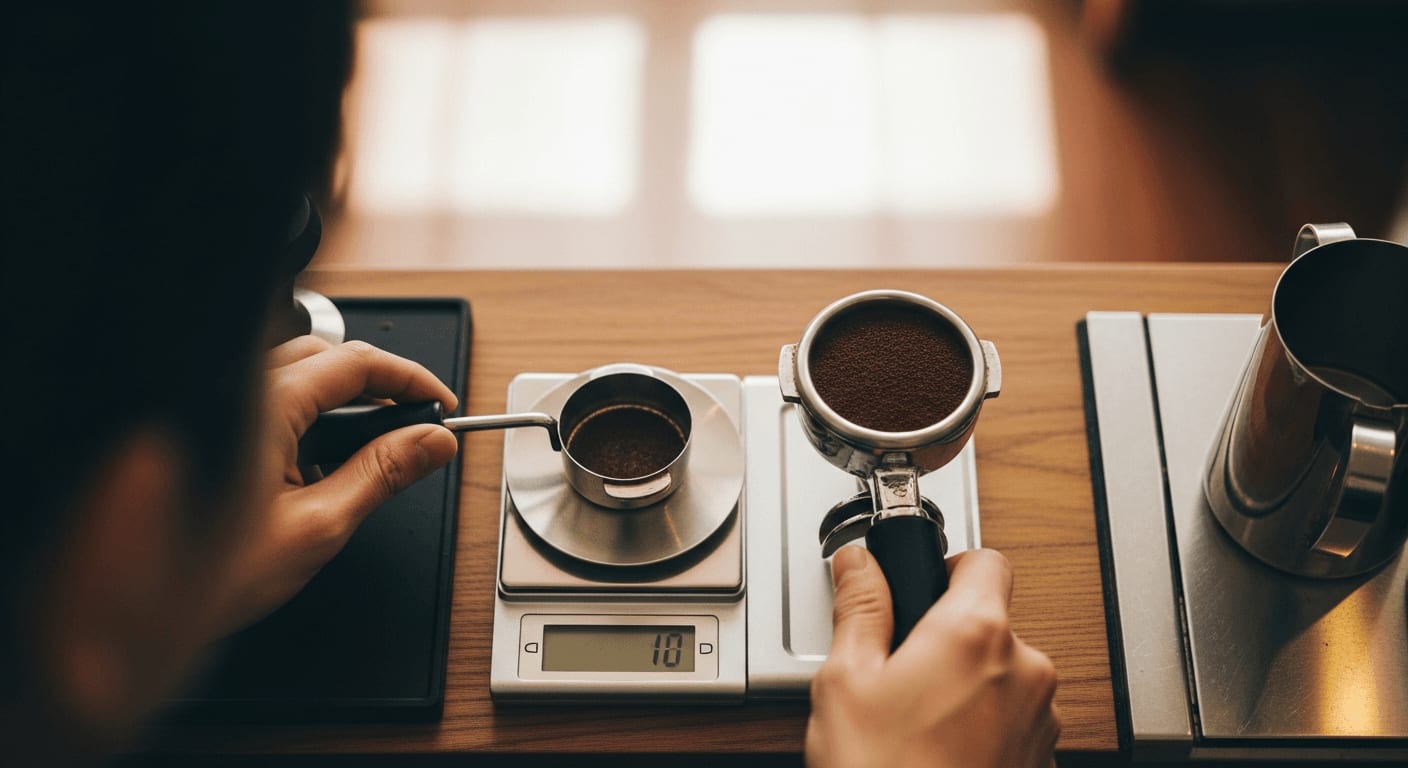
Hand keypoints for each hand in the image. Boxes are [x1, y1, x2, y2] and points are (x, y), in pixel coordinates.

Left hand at [209, 336, 459, 636]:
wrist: (138, 612)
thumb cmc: (209, 576)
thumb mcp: (319, 526)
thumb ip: (382, 474)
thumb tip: (430, 444)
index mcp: (263, 405)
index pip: (355, 362)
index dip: (410, 379)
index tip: (442, 407)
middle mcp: (236, 394)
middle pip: (328, 359)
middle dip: (380, 386)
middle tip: (417, 426)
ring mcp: (219, 411)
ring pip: (299, 377)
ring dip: (345, 401)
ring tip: (376, 448)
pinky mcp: (212, 432)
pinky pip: (272, 401)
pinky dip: (310, 417)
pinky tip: (323, 462)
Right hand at [805, 547, 1059, 767]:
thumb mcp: (845, 682)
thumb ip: (858, 608)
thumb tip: (858, 564)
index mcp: (975, 633)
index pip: (985, 558)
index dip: (948, 565)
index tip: (920, 585)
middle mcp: (1024, 671)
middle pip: (991, 621)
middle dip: (946, 637)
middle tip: (896, 670)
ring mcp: (1039, 721)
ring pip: (1002, 675)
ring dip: (966, 686)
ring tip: (911, 722)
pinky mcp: (1041, 762)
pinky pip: (1012, 722)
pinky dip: (980, 728)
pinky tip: (935, 752)